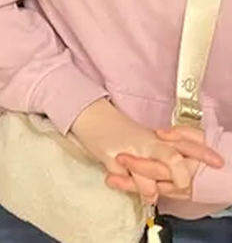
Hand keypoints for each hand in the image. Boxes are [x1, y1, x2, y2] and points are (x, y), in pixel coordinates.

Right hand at [71, 99, 190, 203]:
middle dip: (177, 180)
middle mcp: (147, 143)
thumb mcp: (145, 141)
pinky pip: (123, 179)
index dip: (202, 153)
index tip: (218, 163)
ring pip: (148, 175)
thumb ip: (160, 159)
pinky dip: (124, 185)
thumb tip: (175, 184)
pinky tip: (119, 182)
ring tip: (147, 194)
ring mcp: (129, 150)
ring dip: (148, 189)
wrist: (91, 116)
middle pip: (172, 160)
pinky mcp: (110, 157)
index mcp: (157, 138)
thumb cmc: (121, 132)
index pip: (186, 144)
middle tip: (176, 188)